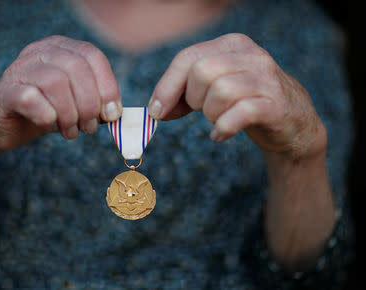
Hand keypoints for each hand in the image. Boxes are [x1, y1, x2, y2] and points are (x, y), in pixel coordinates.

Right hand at [0, 35, 121, 153]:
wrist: (1, 124)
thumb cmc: (43, 111)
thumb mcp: (75, 104)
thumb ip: (95, 104)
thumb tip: (114, 112)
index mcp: (61, 49)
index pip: (92, 56)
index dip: (107, 86)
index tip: (111, 114)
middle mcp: (40, 52)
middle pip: (76, 68)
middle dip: (89, 104)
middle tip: (88, 127)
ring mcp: (20, 69)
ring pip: (55, 81)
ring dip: (69, 113)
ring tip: (70, 130)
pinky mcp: (4, 91)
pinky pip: (30, 98)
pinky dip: (47, 116)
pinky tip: (50, 124)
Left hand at [148, 33, 326, 159]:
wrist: (292, 122)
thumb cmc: (246, 102)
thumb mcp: (214, 90)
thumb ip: (185, 94)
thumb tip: (155, 111)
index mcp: (231, 44)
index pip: (187, 58)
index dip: (166, 86)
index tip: (156, 111)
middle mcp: (250, 55)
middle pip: (202, 72)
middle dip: (193, 99)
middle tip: (203, 111)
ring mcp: (265, 78)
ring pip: (220, 91)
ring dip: (210, 114)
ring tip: (217, 120)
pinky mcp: (275, 104)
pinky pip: (240, 113)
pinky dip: (223, 128)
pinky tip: (220, 134)